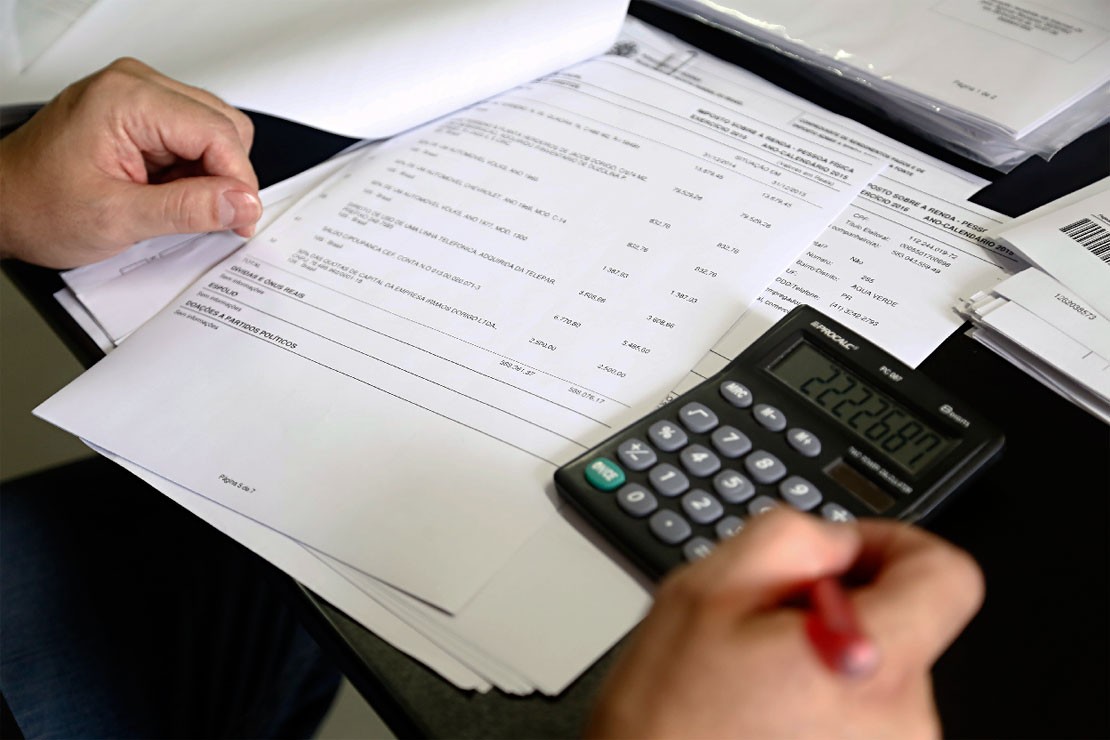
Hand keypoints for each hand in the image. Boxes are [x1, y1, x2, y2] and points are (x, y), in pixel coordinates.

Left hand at [0, 57, 261, 267]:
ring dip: (211, 174)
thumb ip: (188, 210)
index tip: (242, 219)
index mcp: (127, 99)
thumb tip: (242, 203)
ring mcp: (140, 95)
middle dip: (226, 176)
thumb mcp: (118, 218)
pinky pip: (196, 136)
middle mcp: (136, 85)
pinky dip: (195, 170)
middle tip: (208, 215)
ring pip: (217, 130)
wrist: (3, 204)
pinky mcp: (143, 112)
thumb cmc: (38, 205)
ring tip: (174, 202)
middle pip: (224, 125)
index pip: (217, 132)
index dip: (238, 181)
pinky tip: (167, 191)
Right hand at [586, 508, 983, 739]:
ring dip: (829, 656)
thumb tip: (840, 542)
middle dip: (841, 606)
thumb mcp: (703, 590)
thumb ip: (790, 537)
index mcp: (870, 663)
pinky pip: (870, 715)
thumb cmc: (667, 718)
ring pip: (882, 668)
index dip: (895, 545)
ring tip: (756, 679)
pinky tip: (768, 712)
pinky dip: (826, 699)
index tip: (850, 553)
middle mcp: (902, 723)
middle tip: (765, 627)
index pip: (948, 576)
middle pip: (906, 622)